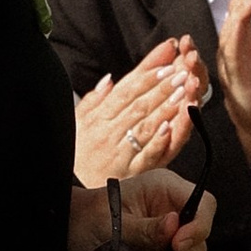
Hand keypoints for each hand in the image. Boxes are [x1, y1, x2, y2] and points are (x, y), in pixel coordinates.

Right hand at [71, 38, 201, 187]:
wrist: (66, 192)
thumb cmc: (75, 155)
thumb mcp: (77, 123)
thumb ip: (93, 100)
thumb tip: (109, 79)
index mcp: (99, 117)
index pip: (127, 88)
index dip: (148, 71)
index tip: (167, 58)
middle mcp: (109, 131)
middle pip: (139, 103)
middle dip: (162, 85)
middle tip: (182, 70)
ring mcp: (120, 152)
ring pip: (145, 125)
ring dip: (165, 107)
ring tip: (184, 91)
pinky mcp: (129, 173)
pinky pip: (145, 155)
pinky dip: (157, 141)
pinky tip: (170, 127)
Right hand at [215, 0, 250, 154]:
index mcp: (240, 36)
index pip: (242, 6)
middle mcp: (231, 44)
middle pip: (235, 11)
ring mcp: (229, 58)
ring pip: (231, 25)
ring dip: (247, 5)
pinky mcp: (232, 73)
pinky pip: (230, 48)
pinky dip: (237, 29)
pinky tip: (247, 14)